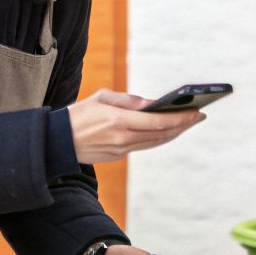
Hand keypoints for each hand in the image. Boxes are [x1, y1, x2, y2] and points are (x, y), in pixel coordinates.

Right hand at [67, 89, 203, 164]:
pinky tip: (165, 129)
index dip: (180, 119)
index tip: (197, 112)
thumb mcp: (102, 98)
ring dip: (173, 133)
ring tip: (187, 122)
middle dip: (183, 125)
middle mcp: (122, 139)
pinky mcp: (117, 156)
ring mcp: (120, 151)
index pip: (158, 122)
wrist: (56, 141)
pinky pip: (142, 146)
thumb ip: (130, 101)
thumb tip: (154, 104)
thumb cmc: (78, 113)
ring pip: (154, 142)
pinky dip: (157, 137)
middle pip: (161, 134)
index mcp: (118, 121)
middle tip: (199, 116)